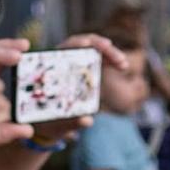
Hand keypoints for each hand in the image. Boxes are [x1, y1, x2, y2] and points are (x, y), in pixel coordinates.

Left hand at [28, 32, 126, 146]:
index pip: (64, 48)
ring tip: (123, 65)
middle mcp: (64, 61)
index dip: (77, 44)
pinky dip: (111, 61)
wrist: (46, 125)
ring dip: (110, 54)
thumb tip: (87, 120)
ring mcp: (76, 64)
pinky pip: (100, 59)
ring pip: (95, 50)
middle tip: (119, 60)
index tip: (88, 44)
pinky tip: (122, 66)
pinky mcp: (85, 69)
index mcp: (51, 69)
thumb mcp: (55, 123)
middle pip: (83, 44)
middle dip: (102, 48)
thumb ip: (70, 122)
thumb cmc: (46, 122)